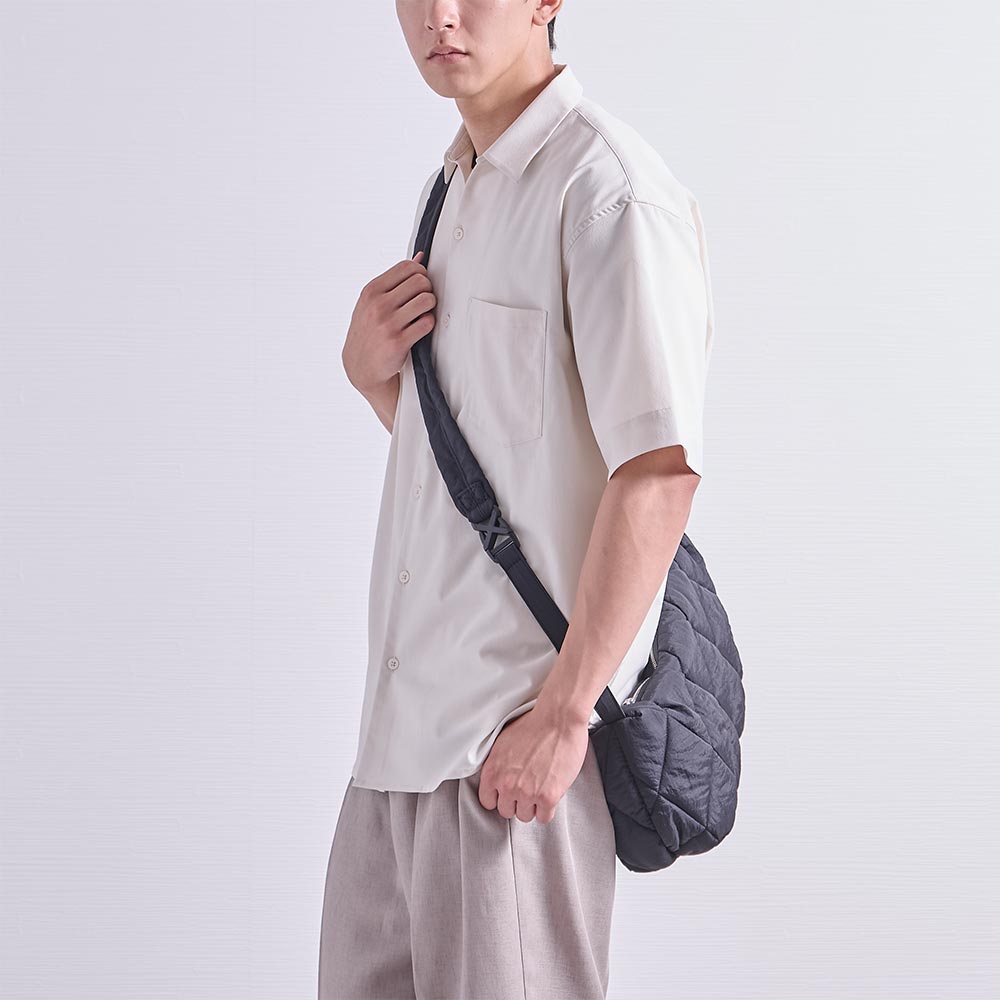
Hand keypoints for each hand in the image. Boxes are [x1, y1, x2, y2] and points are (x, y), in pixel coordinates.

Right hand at [341, 250, 435, 396]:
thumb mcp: (373, 302)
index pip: (407, 267)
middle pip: (420, 281)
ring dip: (431, 306)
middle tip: (424, 300)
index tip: (420, 284)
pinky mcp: (398, 342)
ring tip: (424, 313)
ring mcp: (388, 324)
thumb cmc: (369, 330)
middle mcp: (378, 305)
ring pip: (426, 300)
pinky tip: (421, 327)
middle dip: (428, 289)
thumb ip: (396, 280)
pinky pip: (427, 323)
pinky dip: (429, 323)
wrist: (361, 367)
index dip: (421, 272)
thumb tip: (420, 257)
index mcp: (371, 291)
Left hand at [477, 703, 590, 823]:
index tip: (508, 794)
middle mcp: (507, 785)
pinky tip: (551, 793)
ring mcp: (527, 793)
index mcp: (492, 771)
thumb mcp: (503, 742)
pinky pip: (544, 817)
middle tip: (528, 788)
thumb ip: (498, 765)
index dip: (500, 797)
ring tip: (541, 788)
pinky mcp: (548, 797)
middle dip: (517, 801)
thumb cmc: (534, 724)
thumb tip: (499, 777)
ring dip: (533, 806)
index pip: (487, 802)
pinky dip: (548, 808)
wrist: (558, 718)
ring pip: (525, 816)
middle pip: (507, 811)